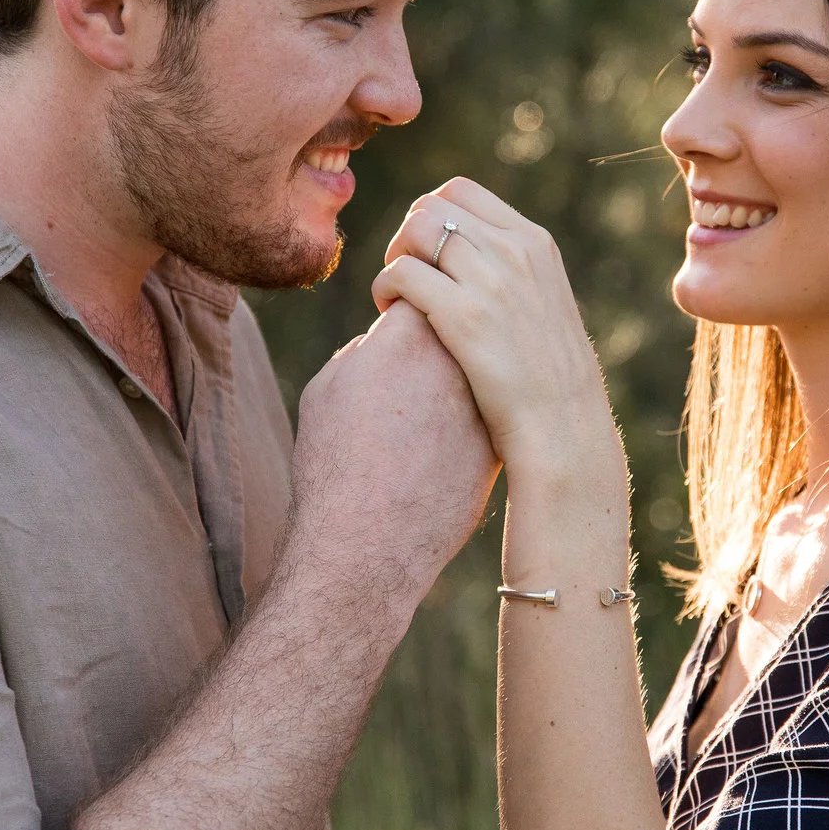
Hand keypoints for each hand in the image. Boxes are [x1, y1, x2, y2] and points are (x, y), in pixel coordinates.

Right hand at [288, 301, 497, 605]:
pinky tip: (440, 442)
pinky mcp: (498, 443)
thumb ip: (365, 348)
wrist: (366, 543)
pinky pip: (489, 411)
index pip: (425, 286)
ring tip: (423, 406)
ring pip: (479, 368)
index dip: (410, 298)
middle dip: (443, 330)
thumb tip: (387, 340)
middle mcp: (456, 361)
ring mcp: (484, 403)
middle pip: (459, 321)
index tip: (397, 315)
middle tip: (415, 359)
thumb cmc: (333, 464)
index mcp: (408, 336)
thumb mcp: (329, 387)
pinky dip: (471, 418)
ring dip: (459, 374)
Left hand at [371, 178, 621, 487]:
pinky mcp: (465, 316)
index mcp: (535, 244)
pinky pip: (402, 273)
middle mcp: (515, 251)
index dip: (429, 218)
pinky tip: (388, 314)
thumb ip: (512, 274)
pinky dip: (385, 288)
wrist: (563, 428)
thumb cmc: (548, 380)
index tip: (425, 256)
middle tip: (405, 278)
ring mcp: (491, 280)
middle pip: (430, 206)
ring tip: (395, 297)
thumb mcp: (544, 306)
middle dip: (406, 237)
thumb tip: (469, 258)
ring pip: (414, 232)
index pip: (461, 193)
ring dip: (393, 259)